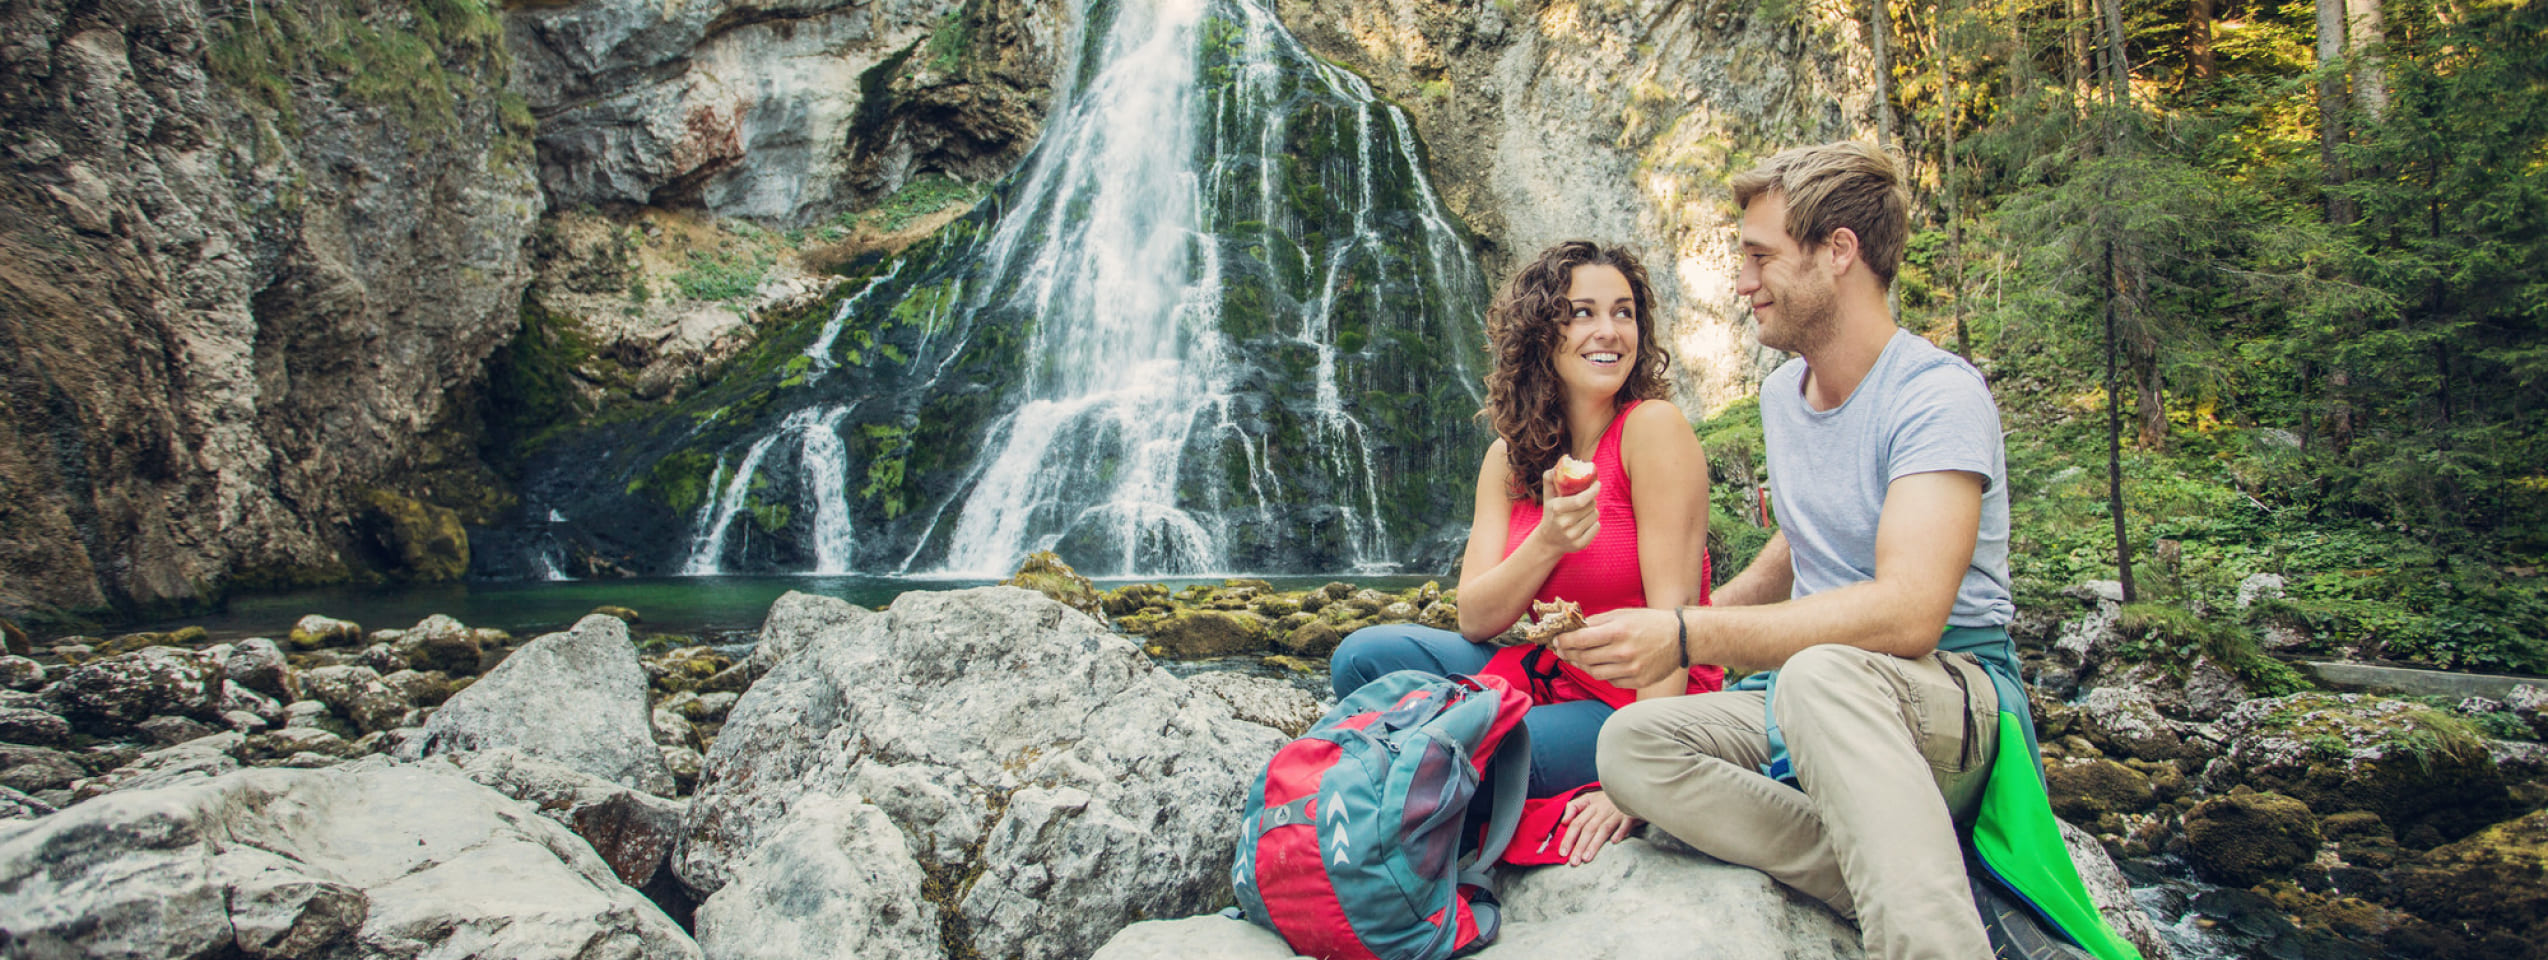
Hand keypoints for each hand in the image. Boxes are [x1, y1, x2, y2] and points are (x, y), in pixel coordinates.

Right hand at [1530, 466, 1600, 553]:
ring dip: (1593, 511)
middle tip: (1586, 500)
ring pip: (1595, 516)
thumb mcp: (1548, 497)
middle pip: (1591, 506)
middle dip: (1591, 500)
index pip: (1581, 499)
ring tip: (1583, 512)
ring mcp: (1572, 536)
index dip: (1592, 490)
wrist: (1548, 541)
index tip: (1597, 484)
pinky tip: (1585, 523)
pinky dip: (1594, 523)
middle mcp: (1564, 524)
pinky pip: (1597, 527)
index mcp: (1557, 509)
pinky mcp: (1580, 544)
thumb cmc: (1551, 513)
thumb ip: (1550, 480)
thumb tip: (1557, 466)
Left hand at [1552, 607, 1683, 688]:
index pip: (1580, 640)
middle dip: (1569, 654)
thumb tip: (1573, 627)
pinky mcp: (1637, 681)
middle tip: (1562, 651)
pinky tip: (1600, 665)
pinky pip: (1611, 681)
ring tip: (1577, 660)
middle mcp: (1623, 652)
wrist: (1681, 638)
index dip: (1564, 642)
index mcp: (1618, 631)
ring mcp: (1631, 669)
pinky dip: (1602, 674)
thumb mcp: (1623, 614)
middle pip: (1584, 658)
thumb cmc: (1650, 622)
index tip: (1556, 641)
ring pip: (1595, 673)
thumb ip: (1598, 621)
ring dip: (1582, 666)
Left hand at [1556, 789, 1639, 865]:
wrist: (1631, 790)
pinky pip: (1625, 824)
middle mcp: (1602, 808)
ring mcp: (1616, 811)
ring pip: (1603, 829)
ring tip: (1586, 858)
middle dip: (1579, 846)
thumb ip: (1574, 808)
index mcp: (1590, 804)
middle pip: (1588, 828)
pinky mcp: (1631, 815)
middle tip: (1573, 861)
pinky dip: (1620, 832)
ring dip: (1594, 844)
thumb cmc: (1608, 798)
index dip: (1568, 837)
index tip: (1563, 852)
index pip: (1576, 822)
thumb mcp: (1589, 798)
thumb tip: (1563, 822)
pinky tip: (1614, 842)